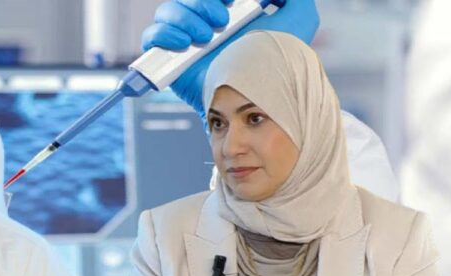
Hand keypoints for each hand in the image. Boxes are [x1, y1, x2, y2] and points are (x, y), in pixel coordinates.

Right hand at [140, 0, 319, 113]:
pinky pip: (151, 37)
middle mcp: (203, 25)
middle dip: (201, 3)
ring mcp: (185, 43)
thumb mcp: (298, 17)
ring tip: (206, 37)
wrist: (257, 92)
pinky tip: (184, 44)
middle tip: (222, 22)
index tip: (231, 1)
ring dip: (184, 17)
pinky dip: (163, 34)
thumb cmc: (278, 60)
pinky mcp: (169, 61)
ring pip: (166, 12)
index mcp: (227, 13)